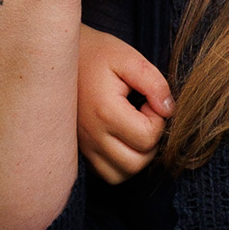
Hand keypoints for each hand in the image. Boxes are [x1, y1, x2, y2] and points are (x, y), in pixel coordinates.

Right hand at [76, 26, 170, 182]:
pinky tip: (122, 138)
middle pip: (136, 163)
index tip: (148, 99)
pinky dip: (120, 164)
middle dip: (150, 142)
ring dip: (137, 157)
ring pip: (121, 175)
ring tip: (135, 128)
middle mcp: (92, 136)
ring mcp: (84, 147)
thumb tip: (169, 110)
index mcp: (105, 112)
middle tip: (144, 115)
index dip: (158, 119)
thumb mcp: (129, 58)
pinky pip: (106, 174)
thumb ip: (155, 82)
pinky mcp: (81, 151)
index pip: (147, 137)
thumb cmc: (96, 54)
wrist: (60, 57)